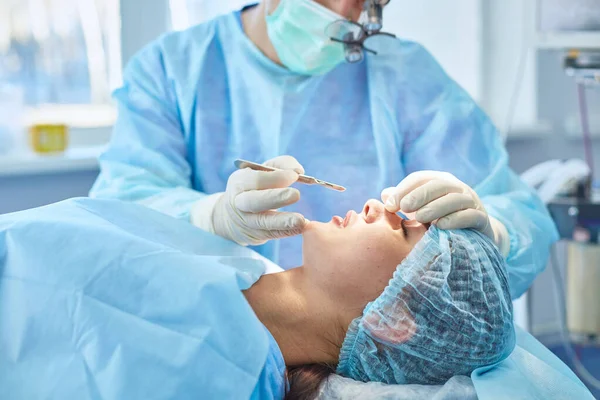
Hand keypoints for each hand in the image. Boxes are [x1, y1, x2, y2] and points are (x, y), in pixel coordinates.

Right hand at [192, 156, 307, 245]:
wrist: (232, 216)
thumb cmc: (254, 187)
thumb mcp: (261, 171)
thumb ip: (281, 165)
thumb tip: (299, 171)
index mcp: (239, 182)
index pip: (256, 179)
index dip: (276, 177)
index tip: (295, 175)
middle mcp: (240, 202)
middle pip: (255, 201)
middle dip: (276, 198)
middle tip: (296, 195)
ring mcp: (248, 221)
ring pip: (264, 222)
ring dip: (283, 221)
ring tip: (301, 220)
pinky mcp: (257, 235)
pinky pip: (273, 234)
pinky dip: (287, 231)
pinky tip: (300, 228)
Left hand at [381, 171, 509, 255]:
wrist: (472, 236)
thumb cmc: (439, 220)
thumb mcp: (420, 209)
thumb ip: (404, 201)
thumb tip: (385, 194)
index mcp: (439, 181)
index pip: (420, 178)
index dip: (404, 189)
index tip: (390, 204)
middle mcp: (457, 188)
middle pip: (438, 184)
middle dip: (419, 195)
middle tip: (403, 208)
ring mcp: (471, 202)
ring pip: (455, 199)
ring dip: (436, 207)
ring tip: (419, 218)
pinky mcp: (481, 219)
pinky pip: (471, 216)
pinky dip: (456, 219)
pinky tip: (441, 226)